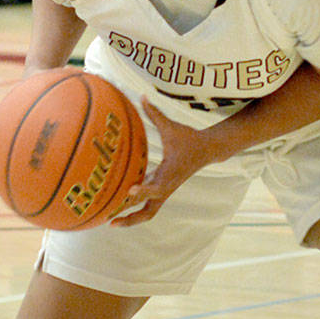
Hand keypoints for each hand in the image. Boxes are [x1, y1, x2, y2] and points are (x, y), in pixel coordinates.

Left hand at [110, 101, 219, 225]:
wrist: (207, 150)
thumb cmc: (189, 138)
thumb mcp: (172, 127)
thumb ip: (155, 114)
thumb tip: (142, 96)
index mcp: (169, 175)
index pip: (155, 187)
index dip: (142, 190)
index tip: (128, 190)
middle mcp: (166, 187)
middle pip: (149, 212)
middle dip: (131, 219)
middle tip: (111, 222)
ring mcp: (164, 190)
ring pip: (148, 212)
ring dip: (132, 219)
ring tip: (112, 221)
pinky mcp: (163, 188)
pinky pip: (148, 203)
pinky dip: (135, 206)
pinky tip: (117, 205)